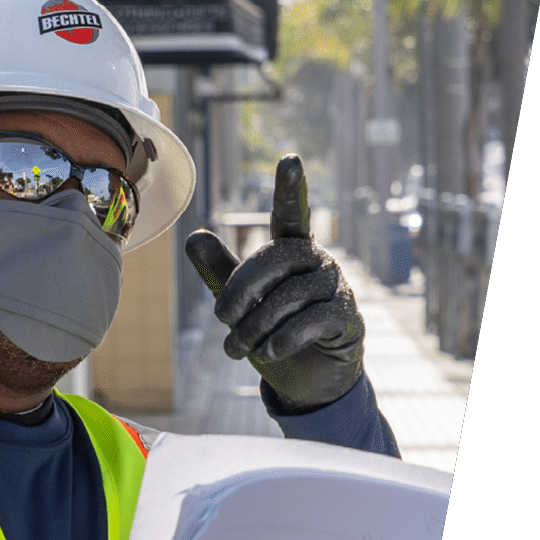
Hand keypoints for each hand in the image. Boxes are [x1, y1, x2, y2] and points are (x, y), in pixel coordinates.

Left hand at [185, 154, 363, 412]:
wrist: (308, 380)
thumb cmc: (275, 331)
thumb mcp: (242, 304)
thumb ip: (221, 273)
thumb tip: (193, 237)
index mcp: (292, 250)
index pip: (291, 214)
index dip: (290, 190)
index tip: (290, 159)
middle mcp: (318, 261)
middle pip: (273, 259)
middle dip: (240, 291)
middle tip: (221, 321)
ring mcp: (336, 288)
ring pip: (288, 297)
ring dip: (255, 327)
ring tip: (237, 350)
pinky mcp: (347, 317)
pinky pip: (311, 321)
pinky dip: (283, 339)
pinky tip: (269, 352)